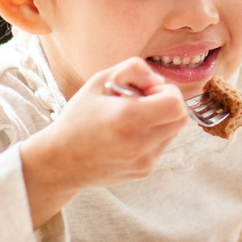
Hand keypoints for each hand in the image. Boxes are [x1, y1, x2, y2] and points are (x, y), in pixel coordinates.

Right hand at [20, 57, 189, 226]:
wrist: (60, 161)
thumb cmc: (78, 118)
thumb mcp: (99, 81)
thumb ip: (133, 69)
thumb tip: (159, 81)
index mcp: (128, 118)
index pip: (175, 103)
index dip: (166, 91)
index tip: (146, 91)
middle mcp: (139, 143)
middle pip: (181, 118)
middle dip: (167, 104)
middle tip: (142, 102)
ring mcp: (144, 161)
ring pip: (173, 132)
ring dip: (161, 120)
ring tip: (132, 119)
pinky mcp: (144, 171)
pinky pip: (161, 146)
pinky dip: (152, 136)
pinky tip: (128, 135)